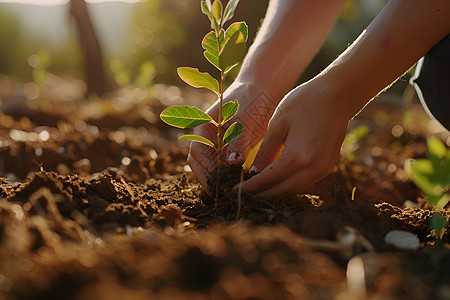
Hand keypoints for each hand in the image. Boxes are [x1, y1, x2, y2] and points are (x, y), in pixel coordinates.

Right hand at [188, 80, 278, 191]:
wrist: (262, 88)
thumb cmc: (251, 99)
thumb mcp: (245, 119)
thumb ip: (238, 141)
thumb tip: (232, 164)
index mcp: (203, 126)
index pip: (197, 154)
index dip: (205, 172)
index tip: (217, 186)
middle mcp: (206, 137)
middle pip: (201, 164)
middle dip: (210, 180)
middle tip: (223, 195)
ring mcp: (216, 143)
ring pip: (212, 166)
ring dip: (220, 179)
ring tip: (232, 192)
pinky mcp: (228, 148)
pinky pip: (224, 165)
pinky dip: (230, 175)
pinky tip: (241, 183)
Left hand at [236, 78, 350, 198]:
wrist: (338, 94)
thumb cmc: (304, 102)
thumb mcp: (278, 124)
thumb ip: (265, 151)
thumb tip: (253, 173)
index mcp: (298, 157)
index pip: (268, 179)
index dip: (250, 187)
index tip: (235, 191)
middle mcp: (313, 168)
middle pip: (282, 190)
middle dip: (261, 194)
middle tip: (243, 196)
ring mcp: (324, 169)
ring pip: (295, 190)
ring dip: (276, 192)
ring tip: (257, 191)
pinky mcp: (328, 167)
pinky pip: (305, 183)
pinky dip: (289, 185)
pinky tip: (276, 182)